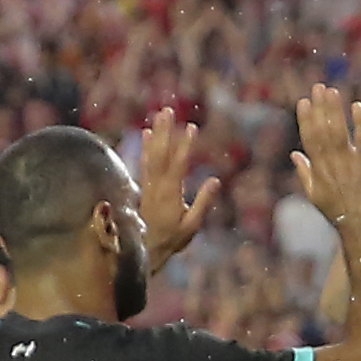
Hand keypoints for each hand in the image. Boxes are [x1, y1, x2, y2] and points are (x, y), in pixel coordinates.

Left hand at [139, 108, 217, 272]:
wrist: (146, 249)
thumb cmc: (172, 240)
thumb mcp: (192, 226)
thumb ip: (203, 203)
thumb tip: (214, 180)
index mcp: (171, 194)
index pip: (179, 165)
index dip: (185, 146)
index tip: (191, 128)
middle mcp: (157, 186)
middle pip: (161, 154)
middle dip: (165, 131)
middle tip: (168, 111)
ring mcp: (149, 185)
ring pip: (152, 155)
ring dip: (156, 133)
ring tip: (160, 114)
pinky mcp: (145, 187)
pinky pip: (145, 163)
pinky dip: (146, 147)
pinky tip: (147, 133)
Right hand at [291, 86, 360, 229]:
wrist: (358, 223)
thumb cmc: (335, 211)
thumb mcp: (314, 195)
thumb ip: (304, 172)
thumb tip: (294, 154)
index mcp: (318, 168)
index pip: (309, 138)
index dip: (306, 119)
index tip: (303, 101)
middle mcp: (331, 162)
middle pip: (323, 130)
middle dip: (320, 107)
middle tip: (317, 87)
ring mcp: (349, 161)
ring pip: (339, 131)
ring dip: (335, 110)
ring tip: (332, 91)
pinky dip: (360, 123)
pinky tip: (357, 106)